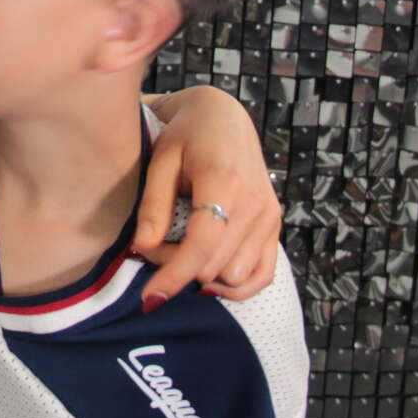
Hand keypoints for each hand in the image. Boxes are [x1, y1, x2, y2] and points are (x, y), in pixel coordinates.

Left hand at [133, 85, 281, 305]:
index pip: (202, 245)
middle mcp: (255, 204)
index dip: (173, 275)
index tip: (149, 298)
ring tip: (178, 247)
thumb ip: (154, 206)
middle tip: (153, 246)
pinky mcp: (274, 226)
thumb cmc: (185, 136)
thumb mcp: (161, 162)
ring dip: (202, 274)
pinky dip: (235, 285)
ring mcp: (269, 217)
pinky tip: (208, 274)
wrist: (223, 119)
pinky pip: (261, 275)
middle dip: (178, 268)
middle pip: (215, 266)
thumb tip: (142, 247)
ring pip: (235, 277)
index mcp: (225, 183)